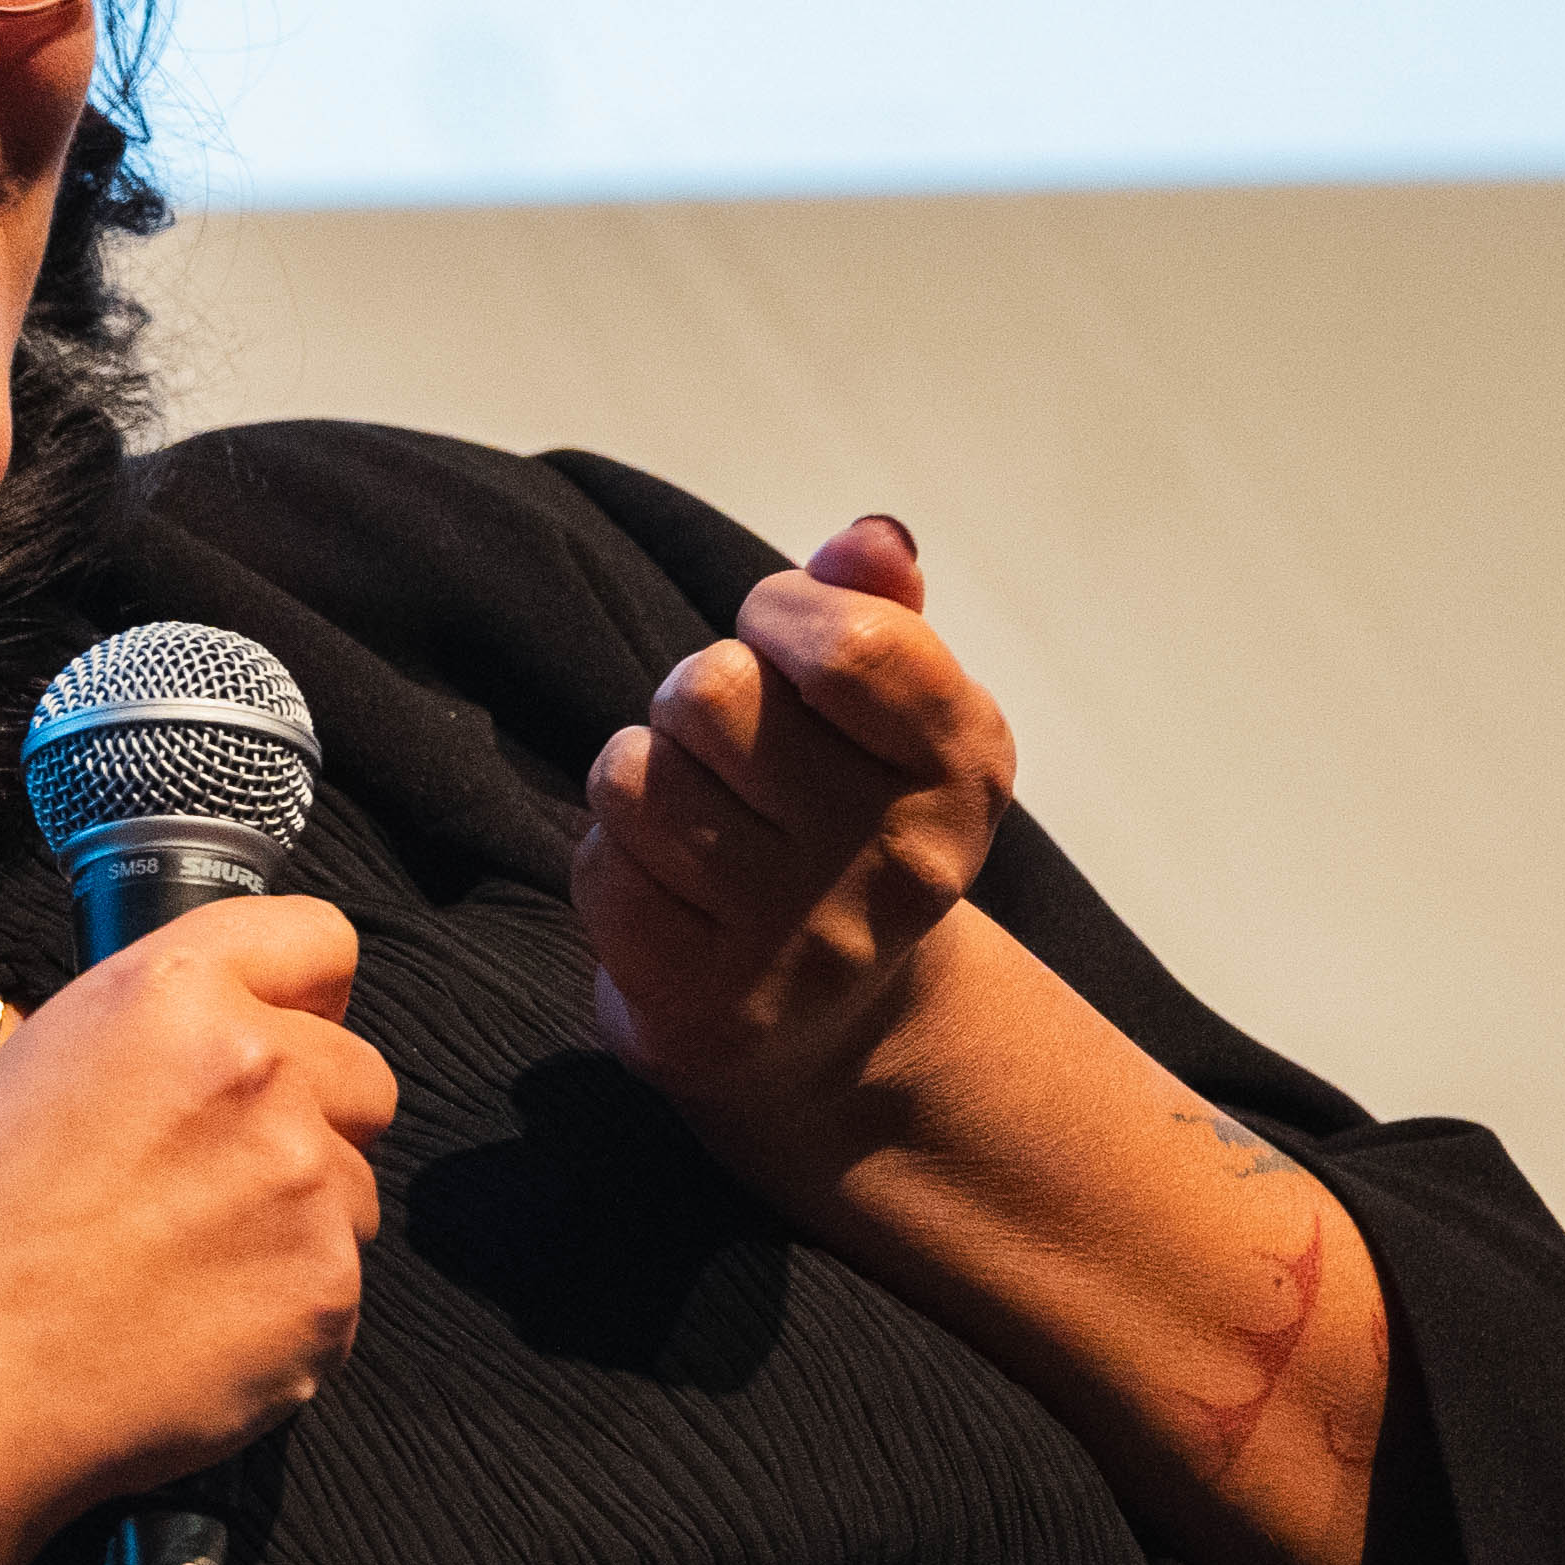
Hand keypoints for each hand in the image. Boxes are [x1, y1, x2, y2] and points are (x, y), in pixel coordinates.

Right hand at [0, 892, 388, 1551]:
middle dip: (311, 1127)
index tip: (281, 1042)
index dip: (304, 1001)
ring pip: (353, 1196)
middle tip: (204, 1194)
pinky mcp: (327, 1293)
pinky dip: (280, 1324)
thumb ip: (159, 1049)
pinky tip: (182, 1341)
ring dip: (292, 1232)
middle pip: (363, 1079)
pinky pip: (338, 1295)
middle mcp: (253, 1067)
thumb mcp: (35, 1077)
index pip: (317, 941)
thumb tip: (243, 1067)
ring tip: (170, 1281)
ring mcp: (302, 1184)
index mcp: (166, 993)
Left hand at [574, 513, 1011, 1137]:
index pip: (848, 641)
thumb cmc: (842, 822)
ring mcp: (808, 943)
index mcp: (964, 766)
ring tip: (698, 820)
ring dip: (641, 780)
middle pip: (710, 692)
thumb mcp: (889, 715)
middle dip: (694, 701)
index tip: (780, 642)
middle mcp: (902, 863)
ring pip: (635, 776)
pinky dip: (611, 864)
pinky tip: (670, 891)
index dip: (780, 612)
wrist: (834, 1026)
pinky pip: (600, 868)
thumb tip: (871, 538)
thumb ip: (877, 610)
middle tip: (731, 753)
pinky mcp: (711, 1005)